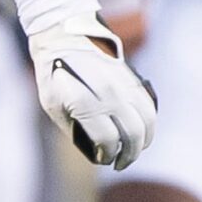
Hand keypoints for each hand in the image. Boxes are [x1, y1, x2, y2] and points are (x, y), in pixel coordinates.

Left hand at [30, 14, 156, 170]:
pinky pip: (148, 107)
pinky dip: (148, 123)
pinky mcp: (132, 79)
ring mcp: (123, 85)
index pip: (107, 139)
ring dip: (143, 141)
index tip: (102, 159)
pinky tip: (140, 133)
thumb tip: (94, 148)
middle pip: (132, 133)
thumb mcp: (52, 105)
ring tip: (132, 151)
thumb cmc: (53, 75)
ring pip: (147, 121)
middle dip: (129, 154)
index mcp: (84, 101)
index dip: (106, 155)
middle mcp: (108, 93)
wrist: (64, 38)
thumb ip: (74, 127)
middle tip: (120, 163)